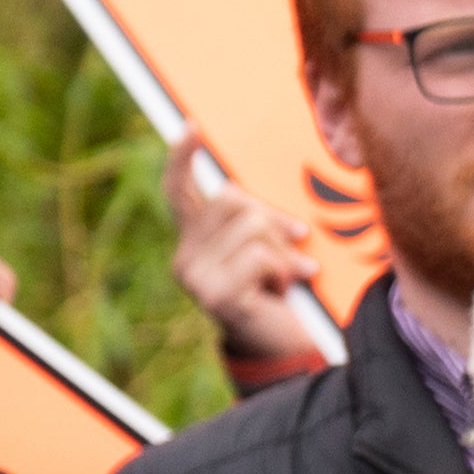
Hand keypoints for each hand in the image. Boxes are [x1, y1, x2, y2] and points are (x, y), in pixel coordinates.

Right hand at [164, 135, 324, 373]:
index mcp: (194, 242)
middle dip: (272, 218)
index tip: (192, 126)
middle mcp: (185, 258)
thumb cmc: (280, 292)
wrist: (287, 348)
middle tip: (294, 246)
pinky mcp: (217, 295)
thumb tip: (270, 212)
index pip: (179, 192)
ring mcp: (197, 278)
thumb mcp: (268, 249)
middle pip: (232, 199)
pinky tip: (283, 291)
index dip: (182, 158)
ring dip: (284, 250)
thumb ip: (257, 223)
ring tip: (290, 276)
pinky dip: (284, 270)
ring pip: (252, 226)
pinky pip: (261, 256)